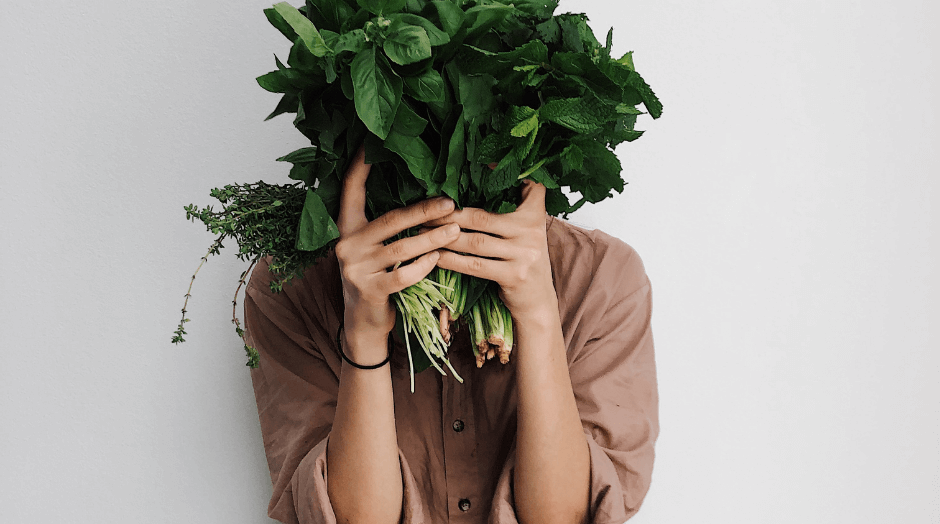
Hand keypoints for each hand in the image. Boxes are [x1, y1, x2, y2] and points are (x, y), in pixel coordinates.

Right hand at [335, 146, 459, 360]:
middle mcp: (347, 245)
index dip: (360, 166)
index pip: (350, 189)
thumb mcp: (373, 250)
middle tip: (451, 202)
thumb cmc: (377, 279)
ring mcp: (356, 269)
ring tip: (456, 230)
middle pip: (390, 219)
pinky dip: (424, 266)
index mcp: (347, 228)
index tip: (371, 143)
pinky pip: (404, 274)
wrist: (363, 324)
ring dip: (433, 239)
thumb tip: (425, 199)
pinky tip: (438, 259)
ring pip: (402, 248)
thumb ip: (387, 228)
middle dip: (424, 210)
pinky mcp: (369, 290)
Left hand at [424, 179, 556, 321]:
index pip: (526, 186)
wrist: (538, 301)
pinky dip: (452, 260)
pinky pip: (475, 265)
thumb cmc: (523, 260)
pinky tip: (436, 255)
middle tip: (425, 210)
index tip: (480, 162)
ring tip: (423, 231)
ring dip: (445, 236)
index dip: (503, 173)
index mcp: (534, 215)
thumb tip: (479, 177)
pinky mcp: (514, 275)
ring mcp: (524, 254)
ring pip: (475, 241)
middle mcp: (532, 231)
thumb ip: (512, 208)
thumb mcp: (526, 231)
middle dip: (450, 214)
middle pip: (482, 217)